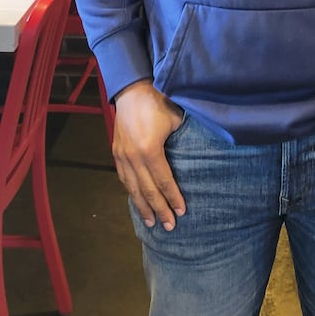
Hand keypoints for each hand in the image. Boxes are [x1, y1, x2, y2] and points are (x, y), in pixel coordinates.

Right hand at [112, 79, 185, 230]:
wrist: (133, 89)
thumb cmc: (159, 102)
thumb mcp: (176, 120)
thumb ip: (183, 142)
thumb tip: (197, 156)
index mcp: (150, 150)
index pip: (164, 181)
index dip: (173, 197)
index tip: (181, 212)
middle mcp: (133, 157)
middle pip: (147, 189)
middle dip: (159, 209)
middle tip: (169, 226)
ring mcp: (122, 155)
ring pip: (132, 187)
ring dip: (142, 205)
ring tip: (151, 221)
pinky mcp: (116, 151)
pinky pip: (124, 177)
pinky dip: (131, 191)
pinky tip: (137, 200)